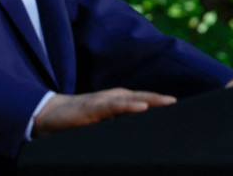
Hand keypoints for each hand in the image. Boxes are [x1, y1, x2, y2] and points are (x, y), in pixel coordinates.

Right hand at [32, 88, 176, 136]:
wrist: (48, 117)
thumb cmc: (78, 121)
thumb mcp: (103, 123)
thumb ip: (120, 124)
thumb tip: (139, 135)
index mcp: (120, 101)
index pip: (146, 101)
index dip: (163, 103)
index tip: (183, 108)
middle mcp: (115, 97)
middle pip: (145, 97)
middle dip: (163, 100)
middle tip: (183, 106)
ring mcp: (104, 101)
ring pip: (132, 99)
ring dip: (152, 100)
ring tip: (169, 103)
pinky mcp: (92, 108)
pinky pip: (113, 106)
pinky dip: (129, 106)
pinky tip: (142, 107)